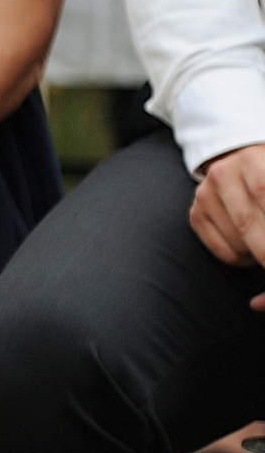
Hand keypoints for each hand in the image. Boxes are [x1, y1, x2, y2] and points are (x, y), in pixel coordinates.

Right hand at [189, 143, 264, 309]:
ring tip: (263, 244)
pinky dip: (244, 261)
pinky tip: (251, 247)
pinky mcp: (195, 213)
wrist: (245, 167)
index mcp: (253, 161)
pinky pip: (224, 253)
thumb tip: (262, 292)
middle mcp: (223, 173)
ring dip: (258, 256)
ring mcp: (204, 194)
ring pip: (239, 244)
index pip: (264, 194)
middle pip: (248, 224)